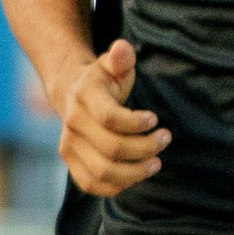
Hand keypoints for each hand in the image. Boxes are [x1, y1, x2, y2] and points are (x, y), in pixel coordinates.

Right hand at [55, 38, 169, 195]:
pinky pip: (91, 185)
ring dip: (135, 172)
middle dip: (145, 148)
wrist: (72, 93)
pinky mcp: (70, 162)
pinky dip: (117, 186)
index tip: (155, 120)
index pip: (110, 118)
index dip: (136, 124)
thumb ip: (121, 57)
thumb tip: (123, 48)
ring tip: (156, 163)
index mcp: (85, 96)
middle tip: (164, 140)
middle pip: (112, 148)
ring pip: (103, 172)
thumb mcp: (113, 64)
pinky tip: (136, 174)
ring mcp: (69, 145)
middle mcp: (73, 123)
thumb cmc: (103, 80)